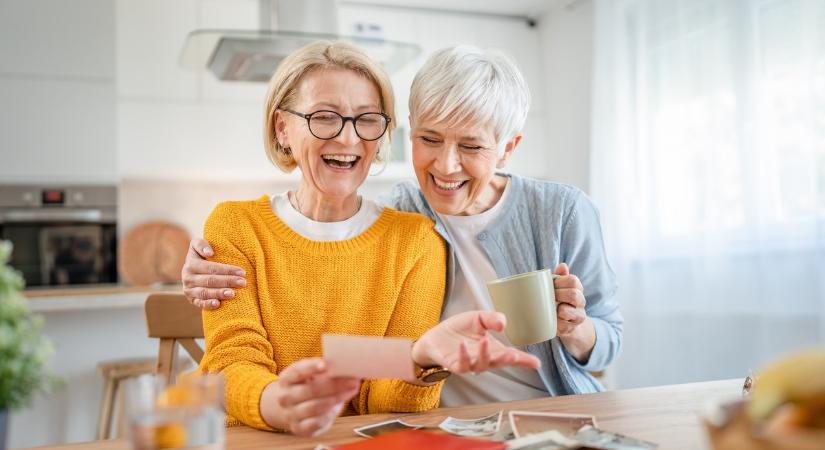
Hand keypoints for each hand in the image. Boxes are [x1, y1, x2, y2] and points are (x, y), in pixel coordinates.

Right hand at [181, 238, 246, 309]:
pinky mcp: (191, 300)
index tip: (242, 272)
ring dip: (219, 293)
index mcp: (191, 264)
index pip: (211, 268)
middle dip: (228, 281)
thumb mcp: (197, 245)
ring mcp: (189, 290)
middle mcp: (188, 278)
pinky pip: (199, 303)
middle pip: (210, 280)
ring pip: (205, 293)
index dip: (227, 270)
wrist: (193, 269)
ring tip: (233, 294)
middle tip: (243, 283)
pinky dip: (207, 304)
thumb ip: (201, 244)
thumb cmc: (201, 255)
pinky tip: (218, 304)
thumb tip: (209, 253)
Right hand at [262, 358, 359, 436]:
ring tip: (351, 391)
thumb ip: (323, 371)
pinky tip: (339, 406)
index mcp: (286, 379)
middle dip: (335, 385)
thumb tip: (346, 367)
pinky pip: (317, 422)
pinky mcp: (300, 428)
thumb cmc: (305, 388)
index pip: (298, 371)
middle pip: (311, 390)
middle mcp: (285, 397)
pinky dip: (330, 414)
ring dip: (337, 398)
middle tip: (352, 381)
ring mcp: (291, 414)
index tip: (326, 365)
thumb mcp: (309, 376)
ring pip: (316, 407)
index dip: (311, 367)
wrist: (290, 410)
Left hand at [412, 310, 540, 374]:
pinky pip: (462, 365)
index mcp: (493, 349)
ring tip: (486, 341)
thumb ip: (492, 318)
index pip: (511, 356)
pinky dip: (463, 355)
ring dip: (485, 355)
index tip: (536, 363)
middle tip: (514, 355)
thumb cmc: (460, 330)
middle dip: (506, 360)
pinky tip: (463, 345)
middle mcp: (484, 359)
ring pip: (481, 365)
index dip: (524, 361)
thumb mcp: (479, 318)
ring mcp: (470, 364)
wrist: (436, 336)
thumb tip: (503, 323)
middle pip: (498, 363)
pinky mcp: (455, 365)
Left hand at [553, 263, 586, 336]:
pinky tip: (551, 320)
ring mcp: (577, 317)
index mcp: (577, 289)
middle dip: (559, 294)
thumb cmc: (560, 300)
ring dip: (558, 310)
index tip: (551, 284)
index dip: (560, 281)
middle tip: (550, 296)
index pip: (573, 281)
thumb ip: (560, 276)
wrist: (568, 323)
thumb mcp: (560, 287)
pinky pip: (563, 326)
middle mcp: (580, 302)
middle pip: (574, 295)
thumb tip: (562, 266)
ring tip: (551, 308)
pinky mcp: (569, 329)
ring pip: (569, 312)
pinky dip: (555, 323)